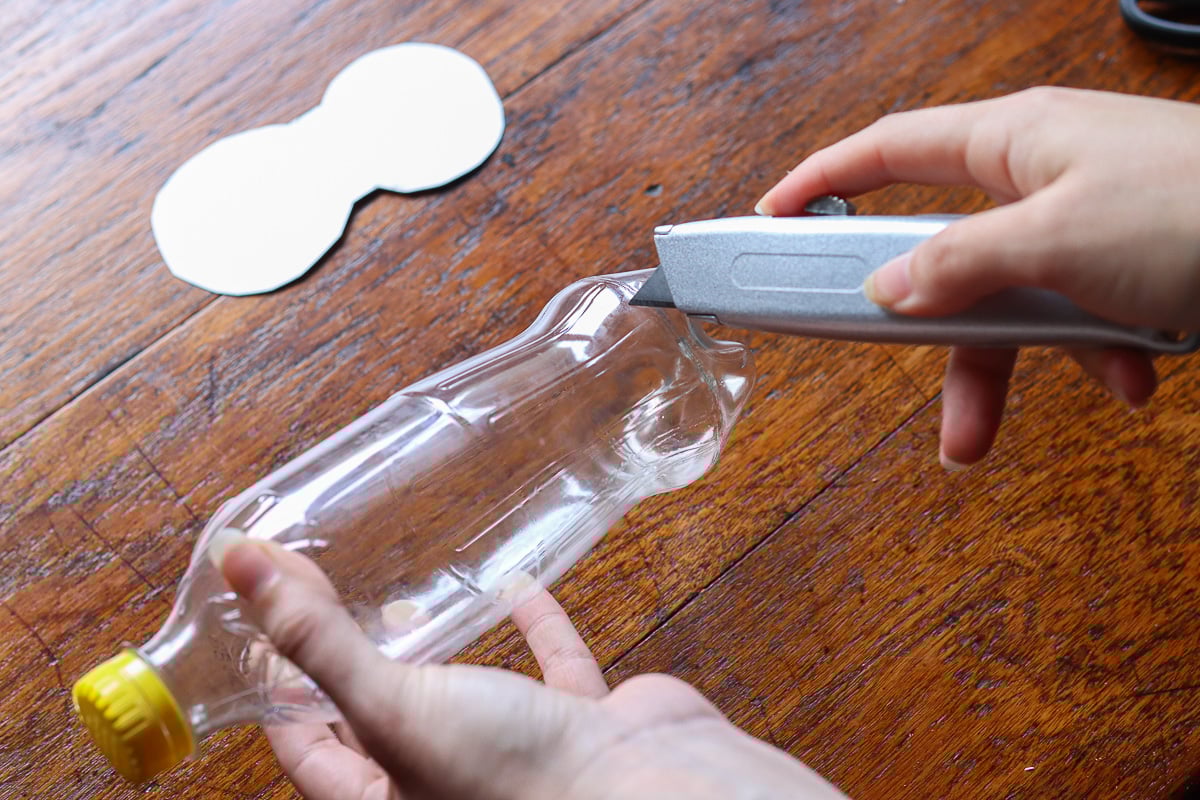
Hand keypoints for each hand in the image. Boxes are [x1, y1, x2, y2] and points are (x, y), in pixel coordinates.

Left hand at [218, 537, 849, 799]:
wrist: (648, 794)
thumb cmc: (510, 777)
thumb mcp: (395, 706)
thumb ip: (317, 638)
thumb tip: (233, 563)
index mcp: (388, 797)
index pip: (305, 745)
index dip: (274, 688)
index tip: (258, 620)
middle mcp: (445, 783)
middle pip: (379, 720)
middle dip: (350, 663)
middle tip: (323, 597)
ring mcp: (515, 755)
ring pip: (463, 697)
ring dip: (435, 650)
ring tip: (401, 600)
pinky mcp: (576, 726)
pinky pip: (551, 672)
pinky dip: (536, 629)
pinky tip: (519, 587)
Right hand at [757, 87, 1199, 467]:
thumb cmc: (1196, 209)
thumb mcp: (1055, 241)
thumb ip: (957, 266)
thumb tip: (885, 289)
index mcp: (1012, 141)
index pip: (887, 149)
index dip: (820, 182)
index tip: (769, 219)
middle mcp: (1042, 175)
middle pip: (941, 249)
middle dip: (920, 324)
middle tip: (878, 363)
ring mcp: (1086, 220)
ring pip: (1007, 300)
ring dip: (1006, 368)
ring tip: (980, 441)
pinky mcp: (1127, 263)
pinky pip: (1078, 316)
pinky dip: (1094, 355)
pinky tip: (1133, 377)